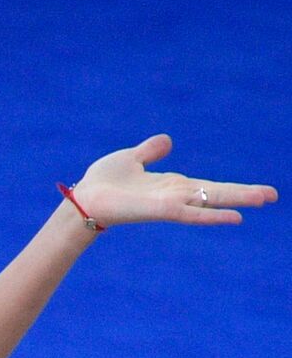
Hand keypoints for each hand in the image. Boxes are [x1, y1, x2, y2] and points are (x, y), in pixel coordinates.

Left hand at [71, 134, 277, 227]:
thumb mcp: (131, 159)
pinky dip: (210, 215)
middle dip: (244, 194)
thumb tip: (167, 140)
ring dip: (236, 200)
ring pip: (209, 201)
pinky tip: (233, 217)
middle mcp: (175, 195)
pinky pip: (189, 213)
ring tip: (264, 198)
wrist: (84, 198)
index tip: (260, 192)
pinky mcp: (160, 210)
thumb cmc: (104, 183)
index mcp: (171, 185)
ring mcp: (169, 204)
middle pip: (216, 193)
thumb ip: (150, 152)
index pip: (209, 186)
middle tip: (273, 195)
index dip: (233, 188)